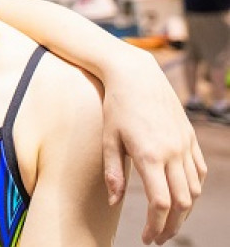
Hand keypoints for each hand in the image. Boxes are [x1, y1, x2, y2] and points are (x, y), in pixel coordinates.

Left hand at [100, 58, 205, 244]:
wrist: (136, 76)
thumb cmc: (116, 107)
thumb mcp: (108, 140)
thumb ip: (112, 173)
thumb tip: (115, 202)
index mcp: (149, 155)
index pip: (160, 202)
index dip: (155, 225)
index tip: (146, 237)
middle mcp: (172, 152)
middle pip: (182, 202)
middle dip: (172, 225)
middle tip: (158, 238)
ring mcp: (185, 144)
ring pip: (194, 189)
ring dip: (184, 211)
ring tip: (169, 223)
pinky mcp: (190, 137)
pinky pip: (199, 171)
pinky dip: (193, 189)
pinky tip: (182, 198)